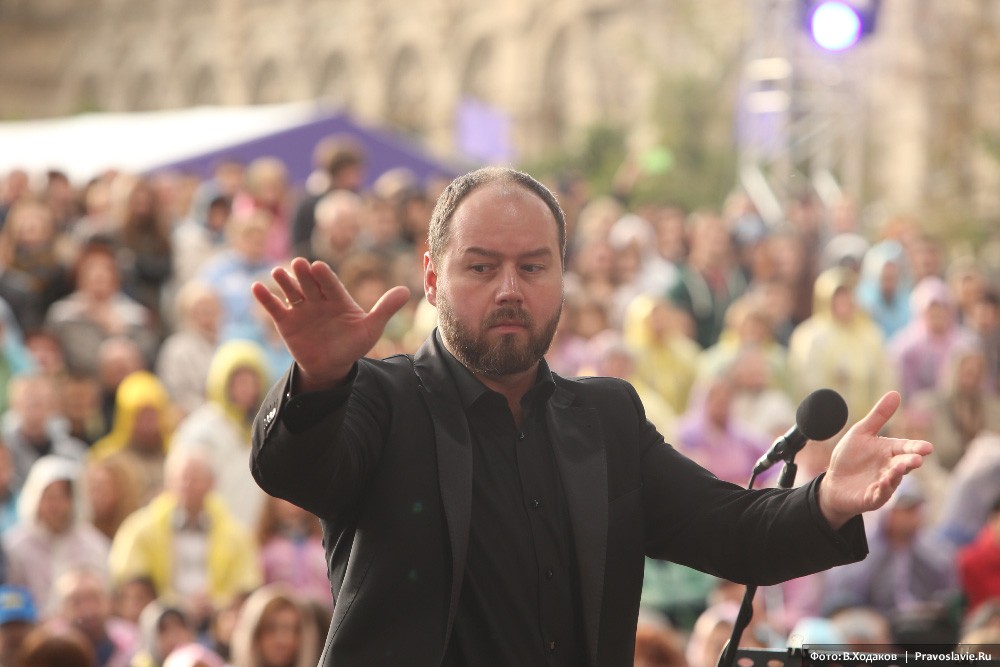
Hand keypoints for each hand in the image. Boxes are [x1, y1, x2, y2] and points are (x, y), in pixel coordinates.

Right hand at [251, 258, 409, 391]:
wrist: (330, 366)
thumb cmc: (352, 345)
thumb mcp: (370, 329)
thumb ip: (385, 309)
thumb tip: (407, 291)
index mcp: (338, 299)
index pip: (331, 285)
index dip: (325, 277)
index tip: (319, 267)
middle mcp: (318, 300)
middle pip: (310, 285)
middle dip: (304, 276)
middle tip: (298, 264)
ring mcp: (301, 309)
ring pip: (291, 292)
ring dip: (284, 282)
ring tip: (277, 272)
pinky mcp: (286, 321)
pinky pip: (275, 308)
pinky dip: (266, 298)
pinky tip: (257, 287)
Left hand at [818, 391, 932, 528]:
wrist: (834, 481)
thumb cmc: (850, 457)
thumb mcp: (861, 432)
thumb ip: (879, 416)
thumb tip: (896, 393)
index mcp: (890, 452)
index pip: (905, 448)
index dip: (915, 448)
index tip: (927, 447)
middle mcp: (890, 468)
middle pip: (904, 465)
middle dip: (910, 462)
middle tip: (917, 460)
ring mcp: (883, 485)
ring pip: (893, 481)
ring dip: (895, 476)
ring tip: (896, 470)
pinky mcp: (872, 498)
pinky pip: (879, 496)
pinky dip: (881, 491)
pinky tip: (880, 485)